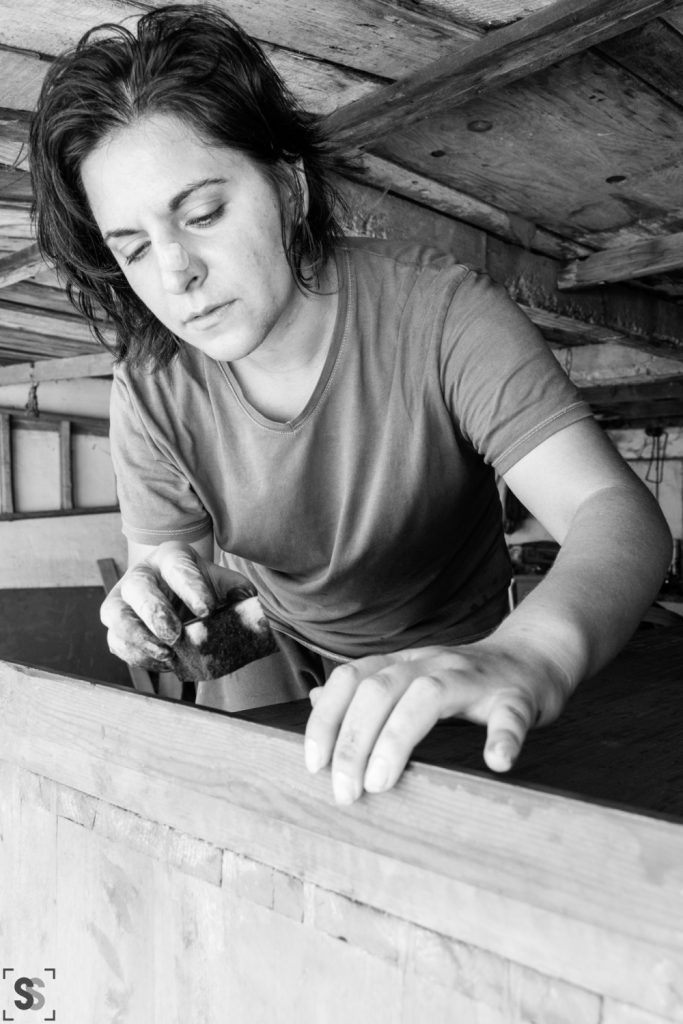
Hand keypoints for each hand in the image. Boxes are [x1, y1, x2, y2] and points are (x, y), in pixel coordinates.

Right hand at [100, 542, 249, 668]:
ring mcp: (123, 600)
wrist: (175, 593)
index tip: (207, 610)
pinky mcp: (116, 627)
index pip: (176, 567)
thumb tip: (246, 599)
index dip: (191, 588)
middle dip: (155, 612)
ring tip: (166, 654)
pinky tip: (161, 662)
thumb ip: (235, 588)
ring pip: (116, 615)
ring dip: (139, 637)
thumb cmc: (199, 586)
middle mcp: (140, 575)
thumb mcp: (219, 581)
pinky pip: (116, 642)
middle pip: (137, 587)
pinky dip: (137, 655)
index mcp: (168, 557)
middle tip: (175, 634)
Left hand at [304, 640, 571, 804]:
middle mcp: (432, 663)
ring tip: (381, 783)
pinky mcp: (518, 695)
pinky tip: (496, 761)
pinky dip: (502, 737)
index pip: (350, 680)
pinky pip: (509, 713)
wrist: (535, 657)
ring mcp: (474, 678)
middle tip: (345, 792)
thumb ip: (367, 689)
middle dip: (352, 741)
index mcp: (404, 663)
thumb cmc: (468, 681)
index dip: (325, 719)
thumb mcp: (411, 678)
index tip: (314, 765)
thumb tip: (316, 701)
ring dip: (397, 740)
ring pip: (428, 695)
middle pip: (378, 690)